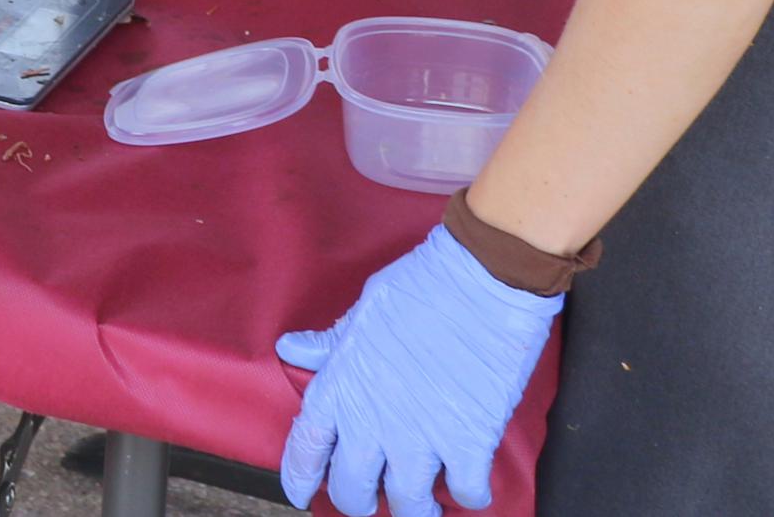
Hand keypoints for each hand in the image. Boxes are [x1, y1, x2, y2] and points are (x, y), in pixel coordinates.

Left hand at [277, 224, 561, 515]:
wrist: (481, 280)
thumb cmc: (421, 286)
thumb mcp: (362, 311)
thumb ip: (330, 344)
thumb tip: (293, 349)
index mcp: (341, 386)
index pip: (305, 447)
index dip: (299, 476)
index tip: (299, 492)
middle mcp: (372, 420)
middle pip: (352, 490)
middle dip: (358, 500)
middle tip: (371, 494)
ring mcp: (420, 436)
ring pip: (407, 503)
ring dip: (414, 506)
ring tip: (422, 500)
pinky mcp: (469, 442)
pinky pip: (465, 492)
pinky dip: (468, 494)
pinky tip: (468, 482)